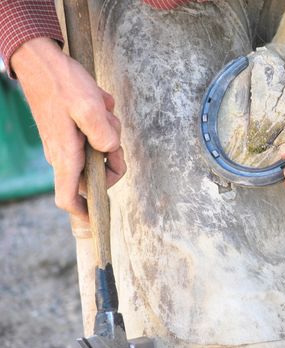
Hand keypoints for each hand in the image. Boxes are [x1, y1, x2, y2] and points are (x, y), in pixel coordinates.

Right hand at [11, 38, 125, 220]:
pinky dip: (103, 125)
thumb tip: (110, 150)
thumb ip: (104, 134)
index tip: (97, 219)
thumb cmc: (62, 83)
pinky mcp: (70, 132)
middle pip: (95, 175)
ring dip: (109, 137)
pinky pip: (94, 137)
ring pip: (97, 154)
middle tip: (113, 137)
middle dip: (112, 160)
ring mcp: (66, 144)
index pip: (69, 198)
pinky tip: (100, 106)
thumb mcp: (90, 107)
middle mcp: (64, 155)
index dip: (83, 213)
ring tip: (104, 113)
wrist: (41, 61)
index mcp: (66, 155)